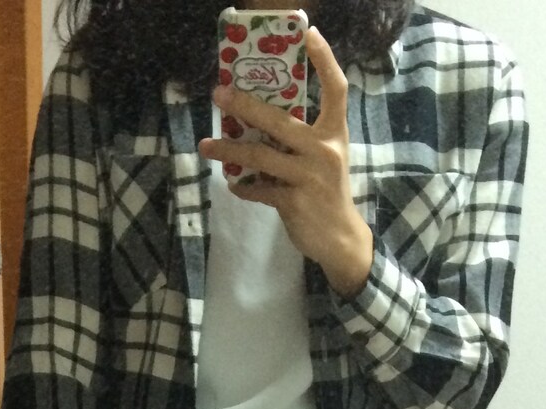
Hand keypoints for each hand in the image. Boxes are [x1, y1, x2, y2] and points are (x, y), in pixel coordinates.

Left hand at [199, 27, 373, 298]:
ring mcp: (309, 177)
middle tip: (219, 94)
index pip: (336, 89)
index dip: (325, 60)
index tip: (309, 33)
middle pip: (279, 120)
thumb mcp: (324, 158)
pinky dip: (242, 187)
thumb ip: (301, 137)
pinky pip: (259, 189)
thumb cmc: (326, 191)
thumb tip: (257, 118)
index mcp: (334, 134)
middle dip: (245, 106)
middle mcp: (324, 151)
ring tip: (205, 146)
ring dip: (228, 150)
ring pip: (260, 156)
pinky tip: (233, 184)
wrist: (340, 239)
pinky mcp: (294, 202)